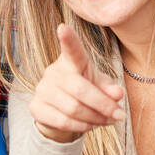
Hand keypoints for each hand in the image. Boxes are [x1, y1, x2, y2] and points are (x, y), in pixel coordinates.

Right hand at [29, 22, 126, 142]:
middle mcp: (53, 71)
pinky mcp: (36, 107)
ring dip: (95, 118)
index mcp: (71, 61)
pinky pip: (63, 121)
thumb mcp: (100, 86)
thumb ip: (109, 88)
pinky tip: (90, 125)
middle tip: (119, 115)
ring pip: (73, 108)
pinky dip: (81, 127)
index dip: (68, 39)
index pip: (71, 49)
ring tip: (107, 121)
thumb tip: (117, 94)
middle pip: (80, 89)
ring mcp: (42, 89)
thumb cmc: (84, 92)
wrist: (60, 113)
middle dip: (103, 105)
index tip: (63, 27)